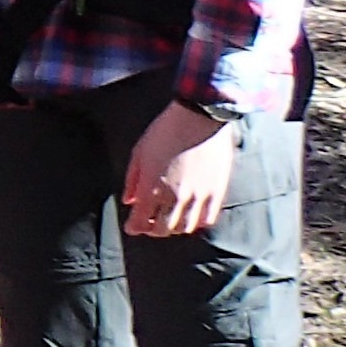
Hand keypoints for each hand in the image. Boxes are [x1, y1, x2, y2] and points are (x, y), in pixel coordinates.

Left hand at [123, 103, 243, 240]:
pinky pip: (206, 219)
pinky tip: (190, 215)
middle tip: (149, 223)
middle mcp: (175, 197)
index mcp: (152, 188)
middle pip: (162, 229)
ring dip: (174, 228)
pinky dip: (196, 222)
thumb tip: (129, 200)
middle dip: (152, 229)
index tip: (132, 226)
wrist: (200, 117)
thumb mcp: (139, 152)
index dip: (134, 227)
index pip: (140, 221)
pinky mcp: (216, 192)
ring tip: (169, 220)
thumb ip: (132, 180)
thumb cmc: (165, 131)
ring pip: (184, 228)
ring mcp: (198, 197)